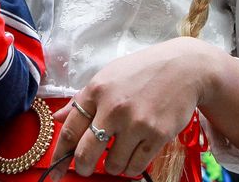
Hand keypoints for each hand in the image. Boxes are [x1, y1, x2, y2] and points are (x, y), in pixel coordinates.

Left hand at [48, 38, 209, 179]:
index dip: (59, 154)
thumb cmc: (142, 71)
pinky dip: (131, 167)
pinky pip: (136, 166)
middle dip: (82, 167)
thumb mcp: (107, 77)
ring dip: (112, 166)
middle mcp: (112, 108)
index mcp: (96, 91)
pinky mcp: (157, 135)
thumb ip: (81, 100)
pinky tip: (133, 154)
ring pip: (112, 165)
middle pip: (85, 153)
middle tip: (84, 168)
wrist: (184, 68)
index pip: (69, 130)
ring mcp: (135, 123)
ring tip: (118, 154)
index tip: (55, 170)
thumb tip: (57, 118)